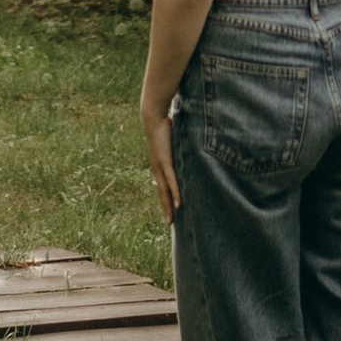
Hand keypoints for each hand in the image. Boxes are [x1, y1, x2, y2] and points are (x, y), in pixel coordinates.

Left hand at [141, 99, 179, 218]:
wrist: (153, 117)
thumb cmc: (164, 126)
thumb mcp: (172, 140)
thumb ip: (178, 147)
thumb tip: (186, 147)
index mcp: (158, 165)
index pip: (162, 185)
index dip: (165, 199)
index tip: (169, 210)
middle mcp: (157, 168)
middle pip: (161, 193)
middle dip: (165, 208)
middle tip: (169, 224)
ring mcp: (160, 166)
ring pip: (164, 191)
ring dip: (168, 206)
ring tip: (171, 220)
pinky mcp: (165, 161)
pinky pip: (171, 180)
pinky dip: (174, 192)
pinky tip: (177, 204)